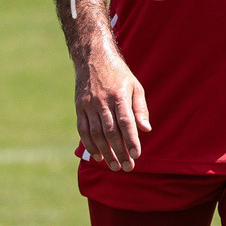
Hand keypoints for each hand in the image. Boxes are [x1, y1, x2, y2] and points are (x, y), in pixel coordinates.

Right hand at [75, 53, 150, 171]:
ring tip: (114, 166)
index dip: (131, 140)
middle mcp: (103, 100)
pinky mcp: (79, 107)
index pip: (126, 122)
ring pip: (96, 134)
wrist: (93, 57)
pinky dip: (90, 145)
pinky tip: (98, 156)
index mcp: (119, 95)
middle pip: (111, 132)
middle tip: (127, 167)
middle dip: (119, 152)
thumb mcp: (135, 86)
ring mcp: (89, 104)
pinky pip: (83, 130)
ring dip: (105, 152)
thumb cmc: (119, 74)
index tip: (136, 155)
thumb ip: (140, 108)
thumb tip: (146, 130)